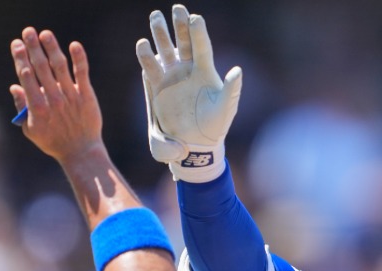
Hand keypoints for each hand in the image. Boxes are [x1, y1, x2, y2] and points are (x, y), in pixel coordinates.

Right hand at [9, 28, 103, 163]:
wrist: (81, 151)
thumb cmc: (53, 142)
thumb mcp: (31, 129)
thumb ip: (22, 107)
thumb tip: (14, 86)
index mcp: (36, 106)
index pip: (26, 76)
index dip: (21, 58)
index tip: (17, 44)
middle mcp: (53, 98)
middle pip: (41, 67)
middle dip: (32, 48)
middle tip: (28, 32)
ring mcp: (70, 96)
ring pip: (60, 67)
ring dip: (52, 48)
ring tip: (45, 34)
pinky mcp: (86, 96)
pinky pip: (82, 74)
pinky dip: (79, 59)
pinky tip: (75, 45)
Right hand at [136, 4, 241, 182]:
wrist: (196, 145)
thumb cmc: (215, 127)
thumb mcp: (226, 109)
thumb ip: (232, 90)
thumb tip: (238, 71)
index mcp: (205, 72)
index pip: (202, 47)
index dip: (198, 32)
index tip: (195, 18)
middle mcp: (188, 69)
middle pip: (183, 41)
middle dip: (179, 25)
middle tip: (176, 9)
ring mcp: (172, 76)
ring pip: (164, 49)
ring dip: (160, 33)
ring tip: (155, 16)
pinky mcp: (158, 86)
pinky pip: (150, 67)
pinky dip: (146, 56)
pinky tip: (143, 45)